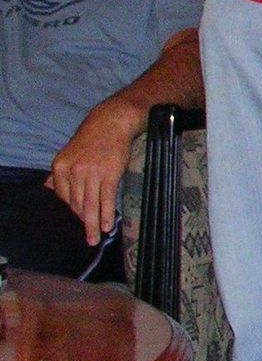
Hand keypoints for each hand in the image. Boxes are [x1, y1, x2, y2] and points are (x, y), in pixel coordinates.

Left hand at [44, 98, 140, 244]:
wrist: (112, 122)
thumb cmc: (92, 139)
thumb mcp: (68, 154)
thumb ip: (59, 174)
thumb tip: (49, 190)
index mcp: (59, 167)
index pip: (63, 197)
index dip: (70, 213)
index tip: (76, 225)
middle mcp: (73, 172)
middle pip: (76, 204)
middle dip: (82, 223)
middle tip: (88, 239)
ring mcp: (92, 173)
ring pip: (90, 205)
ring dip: (93, 224)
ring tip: (96, 238)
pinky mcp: (109, 174)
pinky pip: (106, 199)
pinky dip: (106, 214)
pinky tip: (108, 225)